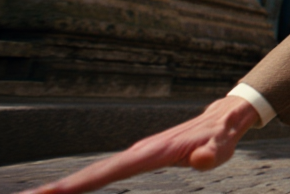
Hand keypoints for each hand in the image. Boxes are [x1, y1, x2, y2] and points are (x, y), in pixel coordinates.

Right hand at [19, 96, 258, 193]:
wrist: (222, 118)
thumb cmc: (222, 135)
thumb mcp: (223, 145)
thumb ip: (213, 154)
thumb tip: (201, 161)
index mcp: (152, 152)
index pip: (111, 170)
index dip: (82, 183)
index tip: (50, 193)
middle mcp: (138, 151)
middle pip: (93, 172)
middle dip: (60, 186)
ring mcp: (136, 154)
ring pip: (95, 172)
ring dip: (65, 185)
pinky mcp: (137, 158)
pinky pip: (105, 172)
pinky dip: (82, 182)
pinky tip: (67, 191)